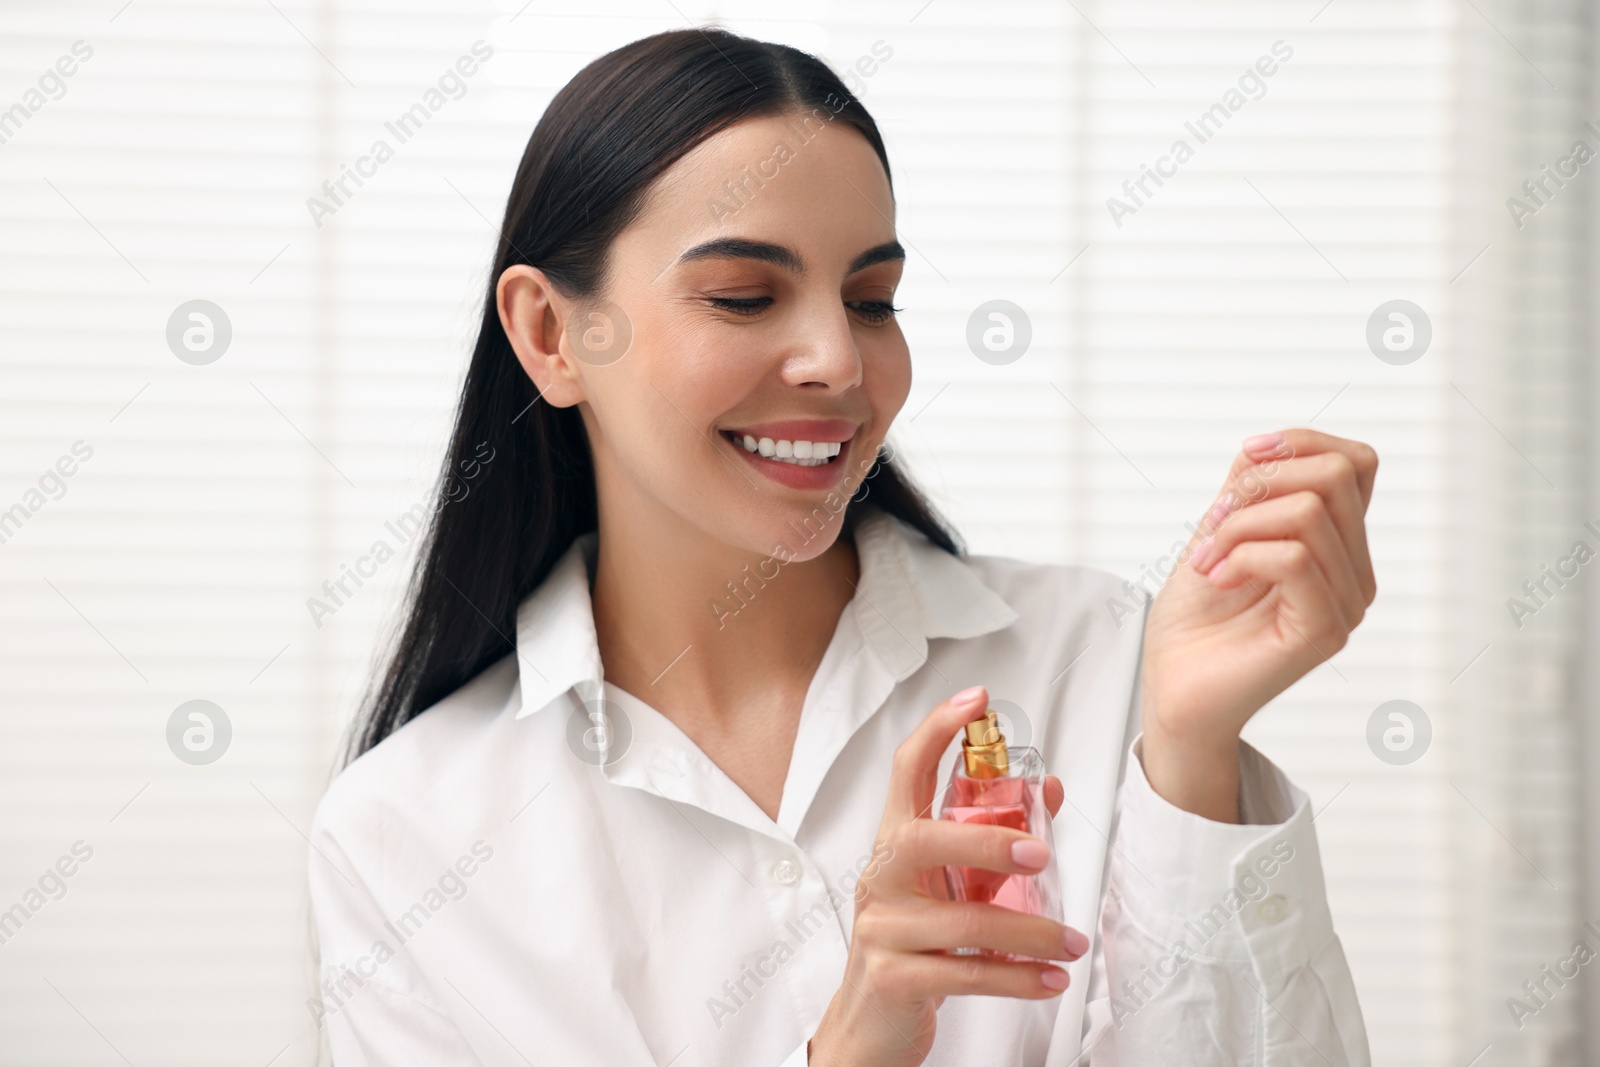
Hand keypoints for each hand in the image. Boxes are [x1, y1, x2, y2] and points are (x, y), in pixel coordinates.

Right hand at [807, 686, 1087, 1066]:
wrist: (870, 1027)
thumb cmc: (914, 947)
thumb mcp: (951, 889)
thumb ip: (993, 842)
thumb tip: (1048, 789)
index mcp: (895, 846)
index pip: (906, 772)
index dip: (937, 731)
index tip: (975, 702)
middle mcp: (881, 879)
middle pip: (919, 839)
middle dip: (986, 841)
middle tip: (1042, 854)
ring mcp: (882, 929)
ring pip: (959, 921)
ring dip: (1027, 933)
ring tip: (1069, 943)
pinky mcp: (894, 978)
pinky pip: (962, 974)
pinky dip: (1015, 979)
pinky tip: (1048, 980)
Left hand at [1140, 429, 1378, 821]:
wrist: (1173, 685)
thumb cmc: (1195, 616)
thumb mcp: (1220, 529)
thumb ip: (1251, 486)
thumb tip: (1265, 447)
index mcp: (1340, 546)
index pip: (1357, 463)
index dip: (1302, 442)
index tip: (1246, 457)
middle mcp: (1356, 573)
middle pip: (1337, 476)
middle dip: (1260, 484)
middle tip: (1213, 527)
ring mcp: (1346, 604)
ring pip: (1310, 511)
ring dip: (1238, 525)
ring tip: (1208, 560)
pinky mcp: (1323, 630)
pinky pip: (1293, 557)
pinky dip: (1241, 555)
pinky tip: (1218, 580)